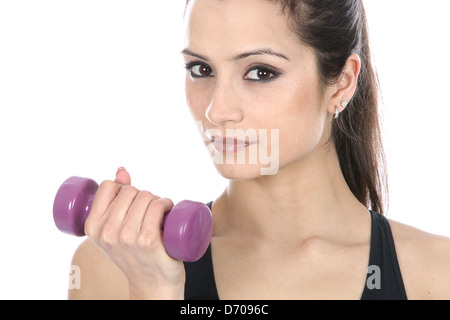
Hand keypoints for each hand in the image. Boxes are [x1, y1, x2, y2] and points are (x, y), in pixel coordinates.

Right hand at [84, 167, 184, 298]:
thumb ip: (115, 199)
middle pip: (131, 190)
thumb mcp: (115, 229)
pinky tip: (168, 210)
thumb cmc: (135, 253)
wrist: (152, 284)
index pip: (108, 186)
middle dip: (143, 195)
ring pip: (146, 196)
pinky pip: (158, 206)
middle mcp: (107, 232)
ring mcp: (128, 237)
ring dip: (158, 200)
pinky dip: (166, 203)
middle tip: (149, 212)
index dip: (123, 188)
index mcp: (92, 227)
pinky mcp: (148, 240)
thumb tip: (122, 170)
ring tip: (160, 214)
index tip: (131, 201)